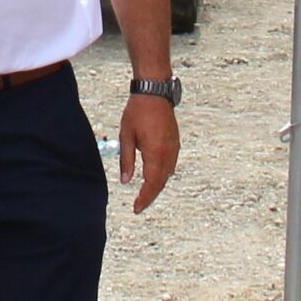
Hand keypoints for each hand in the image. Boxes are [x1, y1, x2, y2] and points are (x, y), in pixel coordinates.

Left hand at [116, 93, 178, 214]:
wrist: (154, 92)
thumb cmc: (137, 112)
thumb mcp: (126, 136)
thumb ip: (127, 160)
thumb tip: (125, 181)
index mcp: (155, 152)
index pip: (151, 183)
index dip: (144, 198)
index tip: (136, 208)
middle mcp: (168, 152)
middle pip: (161, 182)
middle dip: (150, 196)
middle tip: (139, 206)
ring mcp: (174, 147)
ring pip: (167, 174)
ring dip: (157, 186)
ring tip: (145, 194)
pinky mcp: (175, 142)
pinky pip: (171, 164)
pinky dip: (163, 175)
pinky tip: (154, 177)